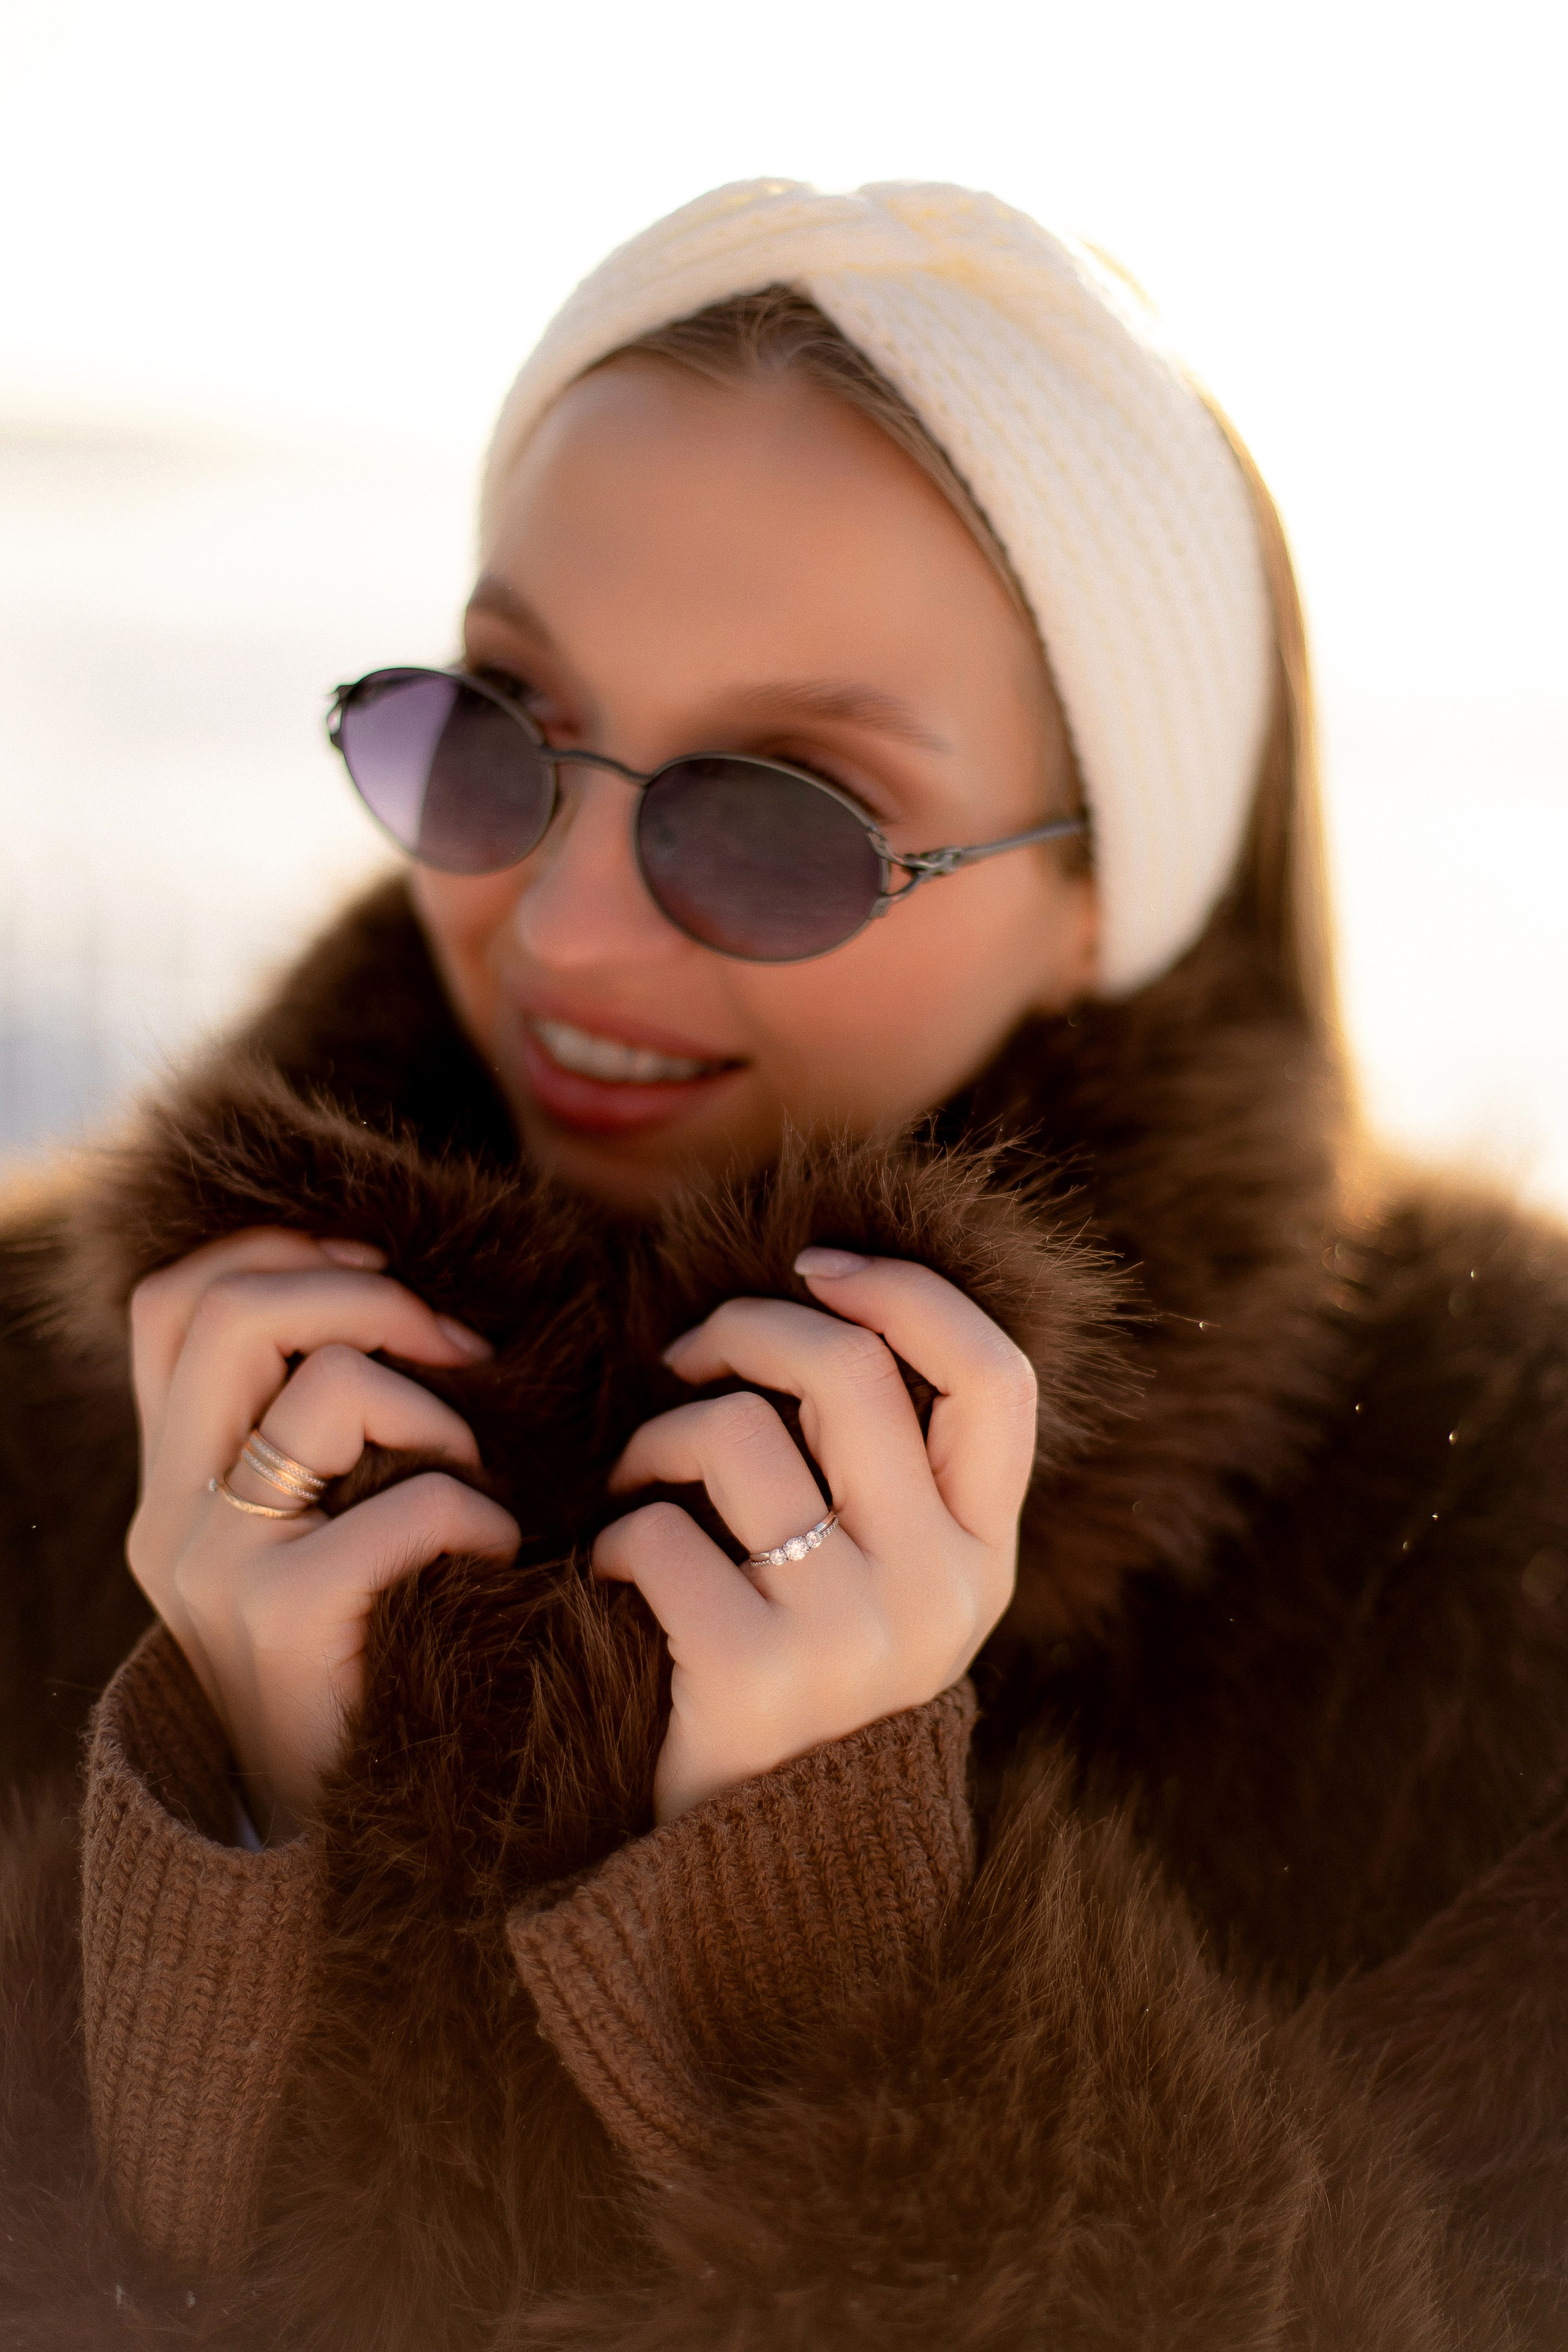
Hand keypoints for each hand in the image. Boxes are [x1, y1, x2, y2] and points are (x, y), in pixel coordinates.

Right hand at [127, 1228, 519, 1840]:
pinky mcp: (284, 1619)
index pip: (173, 1305)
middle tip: (457, 1347)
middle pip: (236, 1311)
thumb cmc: (365, 1665)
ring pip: (325, 1384)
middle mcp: (169, 1517)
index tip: (376, 1271)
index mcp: (169, 1483)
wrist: (351, 1841)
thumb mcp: (311, 1535)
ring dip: (435, 1409)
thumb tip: (389, 1303)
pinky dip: (476, 1508)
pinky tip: (496, 1552)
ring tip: (469, 1472)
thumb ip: (310, 1438)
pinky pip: (405, 1500)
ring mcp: (215, 1568)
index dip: (276, 1253)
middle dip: (369, 1294)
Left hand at [593, 1247, 1036, 1820]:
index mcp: (982, 1556)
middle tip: (689, 1357)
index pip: (994, 1376)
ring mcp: (848, 1634)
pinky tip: (615, 1576)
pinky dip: (616, 1535)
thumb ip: (896, 1478)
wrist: (758, 1876)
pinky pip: (658, 1531)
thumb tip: (835, 1307)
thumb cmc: (809, 1694)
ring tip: (640, 1481)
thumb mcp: (895, 1594)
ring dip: (659, 1436)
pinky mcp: (748, 1673)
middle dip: (746, 1329)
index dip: (906, 1292)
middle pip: (850, 1369)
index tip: (815, 1267)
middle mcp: (936, 1588)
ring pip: (736, 1435)